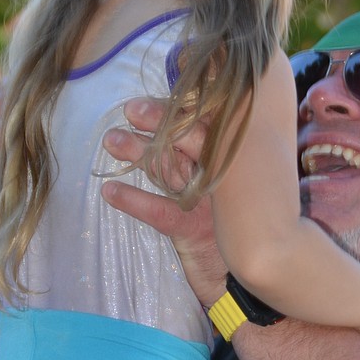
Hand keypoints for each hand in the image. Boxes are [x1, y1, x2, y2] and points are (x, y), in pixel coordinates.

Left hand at [102, 98, 226, 304]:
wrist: (249, 276)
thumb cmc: (239, 225)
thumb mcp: (232, 184)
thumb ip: (217, 151)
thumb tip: (193, 115)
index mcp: (236, 159)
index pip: (211, 122)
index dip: (186, 104)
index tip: (169, 83)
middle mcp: (225, 177)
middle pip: (192, 140)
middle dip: (161, 121)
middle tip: (132, 109)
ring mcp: (210, 203)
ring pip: (172, 170)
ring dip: (140, 154)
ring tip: (112, 141)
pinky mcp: (192, 229)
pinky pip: (160, 212)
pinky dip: (134, 200)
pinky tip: (110, 191)